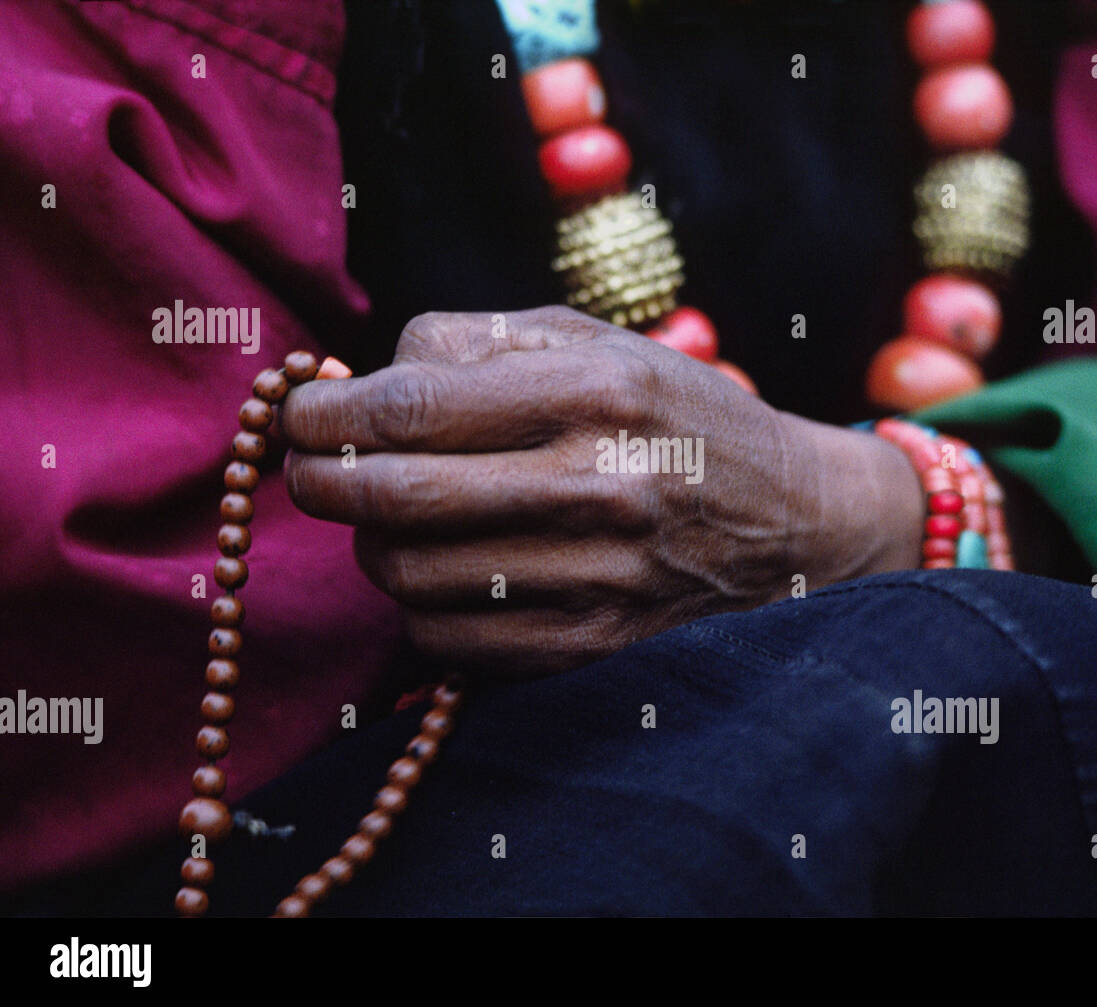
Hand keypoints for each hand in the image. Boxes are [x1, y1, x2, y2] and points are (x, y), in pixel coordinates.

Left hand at [281, 307, 922, 675]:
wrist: (794, 522)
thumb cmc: (679, 418)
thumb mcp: (599, 343)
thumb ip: (479, 340)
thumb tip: (361, 378)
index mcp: (594, 391)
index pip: (411, 405)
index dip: (325, 413)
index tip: (296, 413)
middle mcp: (596, 486)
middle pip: (395, 495)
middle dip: (319, 481)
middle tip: (309, 467)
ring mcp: (596, 577)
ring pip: (410, 577)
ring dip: (373, 545)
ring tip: (396, 516)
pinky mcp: (592, 647)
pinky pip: (450, 642)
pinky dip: (420, 607)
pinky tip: (447, 571)